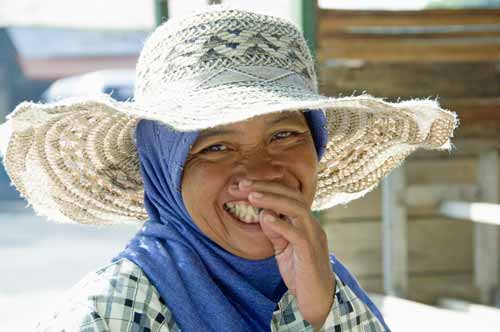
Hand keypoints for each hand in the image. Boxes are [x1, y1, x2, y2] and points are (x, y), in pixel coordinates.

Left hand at [229, 180, 334, 327]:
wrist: (318, 301)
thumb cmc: (301, 274)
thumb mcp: (283, 249)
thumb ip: (275, 231)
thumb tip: (263, 213)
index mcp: (305, 222)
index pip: (288, 195)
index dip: (266, 187)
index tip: (242, 185)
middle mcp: (312, 225)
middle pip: (292, 196)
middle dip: (266, 187)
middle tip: (242, 184)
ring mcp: (313, 237)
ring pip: (296, 209)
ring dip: (272, 199)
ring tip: (251, 195)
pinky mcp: (310, 253)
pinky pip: (297, 234)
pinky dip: (281, 224)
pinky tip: (265, 218)